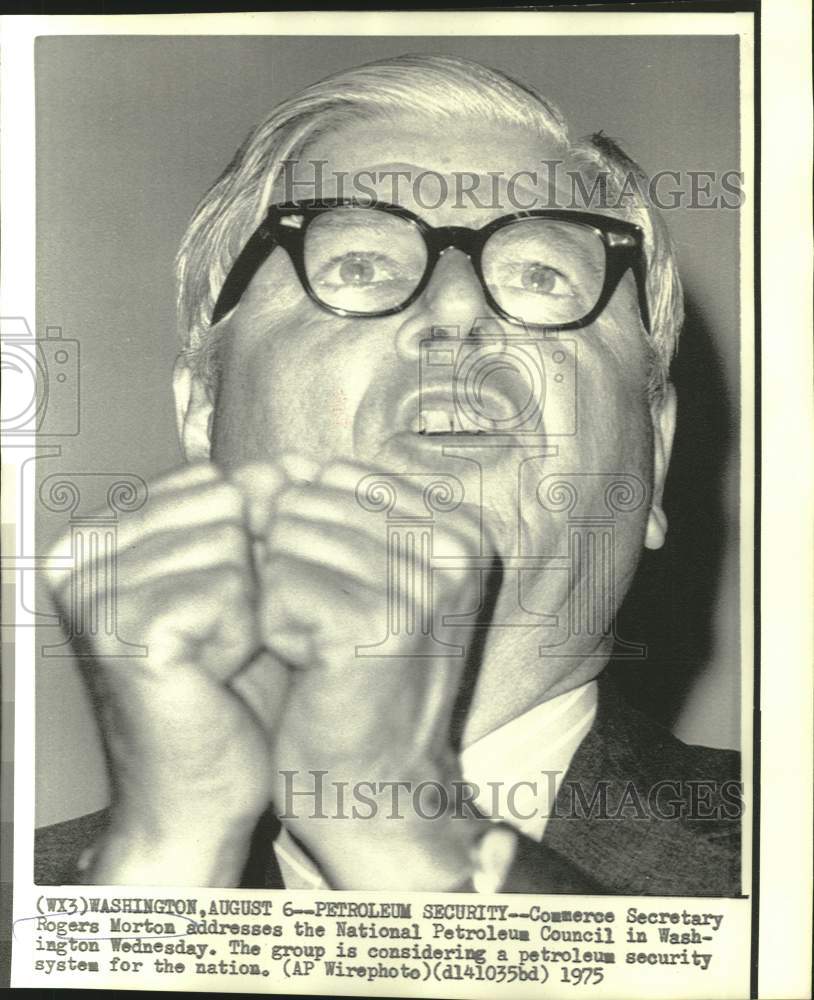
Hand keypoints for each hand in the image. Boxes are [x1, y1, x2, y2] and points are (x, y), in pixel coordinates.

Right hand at [45, 462, 288, 884]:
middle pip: (225, 506)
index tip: (214, 607)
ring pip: (232, 545)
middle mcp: (80, 554)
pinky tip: (211, 674)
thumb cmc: (226, 687)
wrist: (204, 787)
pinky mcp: (123, 628)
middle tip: (216, 637)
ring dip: (246, 609)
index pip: (212, 481)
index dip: (241, 547)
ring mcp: (94, 590)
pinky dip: (241, 636)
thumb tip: (275, 467)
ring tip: (212, 657)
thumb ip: (255, 515)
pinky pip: (231, 590)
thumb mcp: (244, 579)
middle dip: (247, 576)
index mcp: (97, 534)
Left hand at [258, 458, 493, 888]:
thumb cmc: (358, 673)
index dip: (309, 537)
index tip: (347, 597)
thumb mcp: (356, 573)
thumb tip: (272, 465)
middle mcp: (455, 545)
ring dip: (283, 601)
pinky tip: (316, 668)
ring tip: (327, 648)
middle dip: (291, 568)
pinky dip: (278, 632)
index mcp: (461, 526)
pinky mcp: (376, 622)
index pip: (332, 475)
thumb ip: (321, 506)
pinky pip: (275, 586)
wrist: (377, 781)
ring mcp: (421, 583)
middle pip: (303, 502)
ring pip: (283, 540)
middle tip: (333, 630)